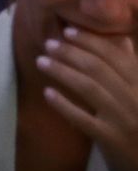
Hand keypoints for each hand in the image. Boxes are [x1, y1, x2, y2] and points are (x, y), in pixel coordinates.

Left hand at [39, 27, 137, 170]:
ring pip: (88, 88)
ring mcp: (124, 120)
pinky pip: (82, 118)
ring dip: (62, 71)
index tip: (68, 31)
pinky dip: (63, 104)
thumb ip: (132, 69)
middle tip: (48, 44)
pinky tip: (47, 93)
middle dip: (70, 53)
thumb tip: (121, 39)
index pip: (117, 57)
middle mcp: (136, 99)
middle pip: (98, 69)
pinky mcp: (111, 139)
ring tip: (41, 62)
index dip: (91, 41)